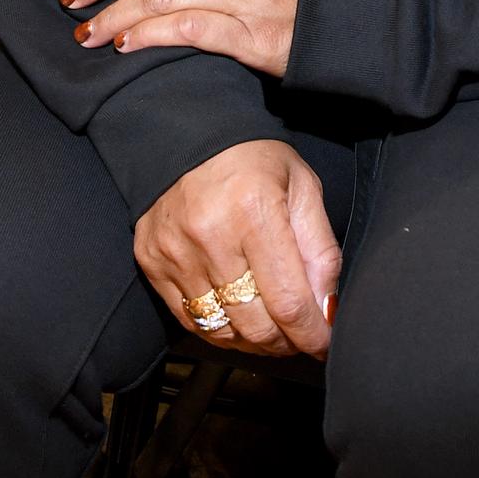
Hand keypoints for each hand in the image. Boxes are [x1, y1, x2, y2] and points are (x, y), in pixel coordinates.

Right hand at [135, 140, 340, 359]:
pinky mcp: (151, 261)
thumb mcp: (302, 188)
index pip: (288, 302)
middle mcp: (210, 235)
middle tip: (299, 334)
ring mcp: (174, 251)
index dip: (312, 335)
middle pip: (255, 325)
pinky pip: (189, 318)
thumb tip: (327, 311)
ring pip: (222, 329)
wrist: (186, 133)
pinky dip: (218, 327)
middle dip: (285, 342)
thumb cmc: (252, 159)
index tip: (323, 343)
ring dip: (253, 340)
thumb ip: (321, 251)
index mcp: (255, 211)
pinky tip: (237, 316)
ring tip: (270, 327)